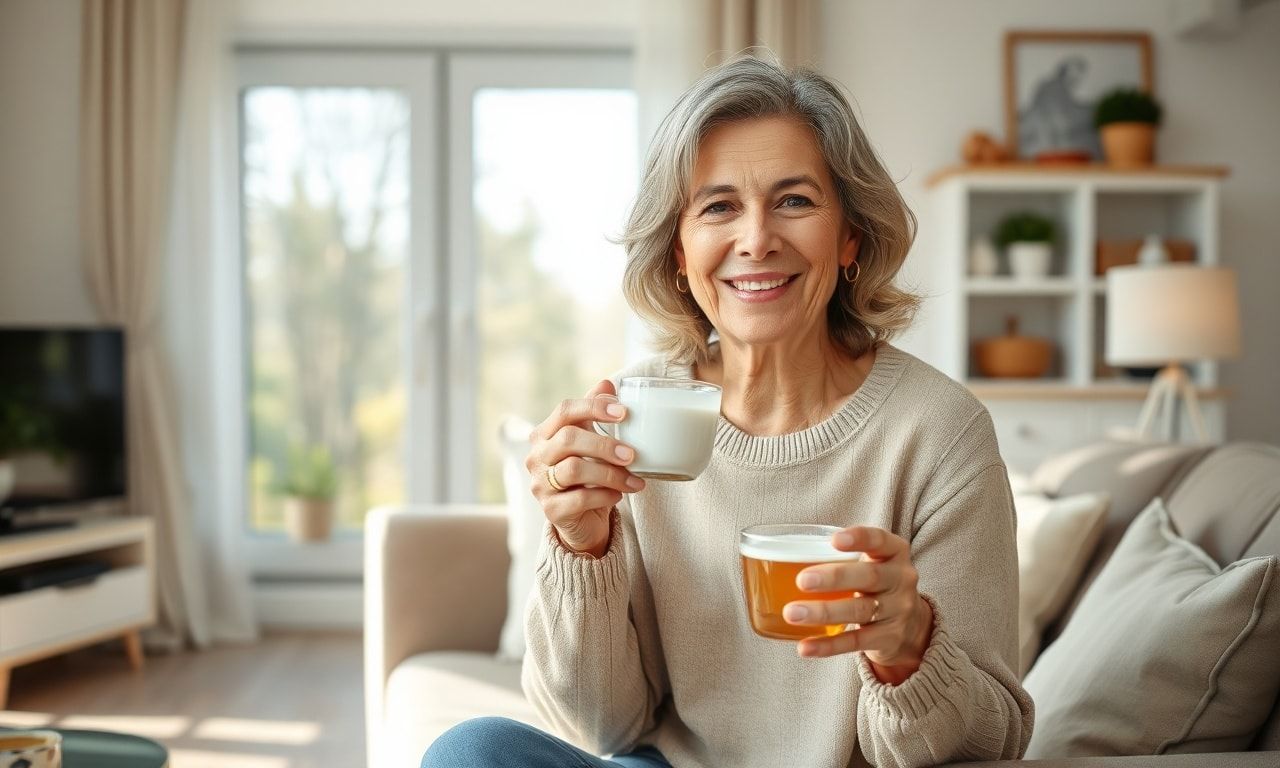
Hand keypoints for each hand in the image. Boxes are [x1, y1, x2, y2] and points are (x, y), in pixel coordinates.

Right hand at [527, 380, 646, 557]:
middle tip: (632, 454)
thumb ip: (595, 413)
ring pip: (572, 469)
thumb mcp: (592, 442)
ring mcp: (540, 484)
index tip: (624, 412)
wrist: (583, 520)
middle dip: (604, 444)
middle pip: (567, 439)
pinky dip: (604, 496)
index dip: (593, 407)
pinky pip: (579, 499)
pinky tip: (619, 495)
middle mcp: (537, 456)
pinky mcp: (550, 511)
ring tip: (634, 479)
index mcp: (545, 433)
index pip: (565, 410)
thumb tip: (607, 383)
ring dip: (609, 473)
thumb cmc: (588, 475)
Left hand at [784, 526, 933, 683]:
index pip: (880, 540)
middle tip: (801, 580)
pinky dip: (828, 645)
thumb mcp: (873, 563)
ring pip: (860, 610)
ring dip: (823, 612)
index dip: (860, 538)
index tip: (835, 540)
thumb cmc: (877, 584)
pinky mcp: (890, 639)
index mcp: (895, 553)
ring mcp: (898, 611)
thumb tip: (785, 554)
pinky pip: (856, 642)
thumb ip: (843, 556)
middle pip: (869, 577)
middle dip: (834, 578)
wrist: (913, 625)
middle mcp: (901, 580)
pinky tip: (805, 647)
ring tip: (792, 613)